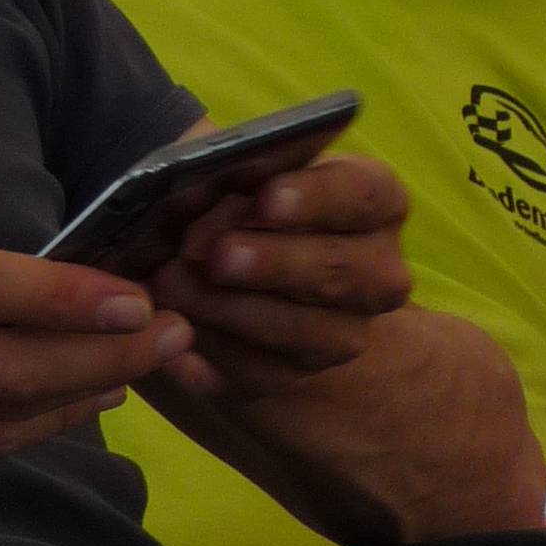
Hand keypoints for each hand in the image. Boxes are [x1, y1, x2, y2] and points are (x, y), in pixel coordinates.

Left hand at [140, 151, 413, 400]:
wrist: (243, 283)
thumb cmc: (242, 206)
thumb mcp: (237, 176)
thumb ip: (225, 170)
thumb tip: (193, 183)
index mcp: (376, 203)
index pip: (364, 194)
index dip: (316, 198)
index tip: (266, 199)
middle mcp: (376, 274)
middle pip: (335, 269)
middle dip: (272, 263)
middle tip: (217, 255)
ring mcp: (344, 333)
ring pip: (298, 331)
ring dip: (229, 310)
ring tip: (171, 287)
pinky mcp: (295, 375)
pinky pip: (256, 371)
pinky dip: (208, 349)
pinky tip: (169, 329)